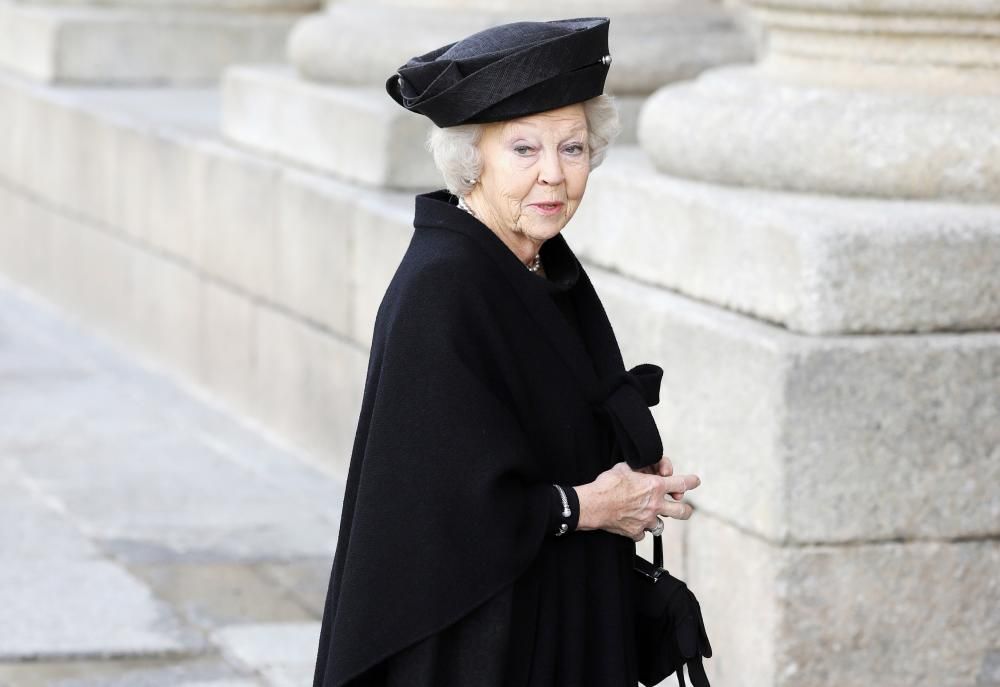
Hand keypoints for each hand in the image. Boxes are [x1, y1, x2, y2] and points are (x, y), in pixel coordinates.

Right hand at [575, 461, 700, 541]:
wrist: (592, 505)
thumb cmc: (607, 484)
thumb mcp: (625, 468)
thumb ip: (639, 469)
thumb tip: (642, 468)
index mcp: (655, 487)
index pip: (682, 484)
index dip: (692, 481)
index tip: (695, 481)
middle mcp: (655, 505)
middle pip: (682, 511)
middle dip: (685, 509)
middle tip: (682, 507)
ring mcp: (646, 521)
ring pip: (661, 525)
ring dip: (657, 520)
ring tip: (650, 516)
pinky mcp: (635, 532)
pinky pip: (642, 534)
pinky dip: (639, 530)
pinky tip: (632, 524)